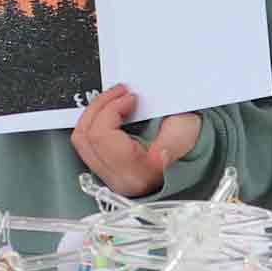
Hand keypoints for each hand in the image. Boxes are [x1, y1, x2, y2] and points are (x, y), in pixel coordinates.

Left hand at [70, 85, 200, 197]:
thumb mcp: (186, 134)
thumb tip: (161, 154)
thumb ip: (173, 142)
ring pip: (81, 142)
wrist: (190, 156)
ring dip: (93, 113)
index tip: (130, 97)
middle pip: (85, 137)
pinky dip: (93, 123)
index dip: (111, 109)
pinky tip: (107, 112)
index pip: (102, 136)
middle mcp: (120, 178)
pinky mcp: (105, 170)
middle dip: (99, 106)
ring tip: (111, 100)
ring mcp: (110, 176)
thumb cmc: (188, 144)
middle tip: (119, 92)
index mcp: (139, 173)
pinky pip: (86, 144)